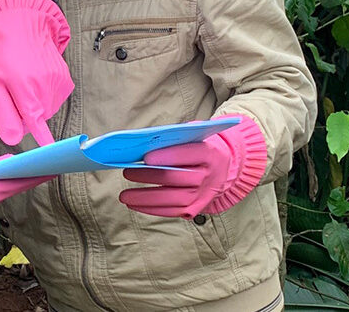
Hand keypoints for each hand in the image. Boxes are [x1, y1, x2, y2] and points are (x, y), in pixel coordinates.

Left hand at [0, 0, 72, 145]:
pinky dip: (45, 96)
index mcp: (26, 93)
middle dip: (22, 116)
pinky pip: (55, 100)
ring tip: (23, 85)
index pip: (36, 127)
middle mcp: (46, 90)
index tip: (49, 154)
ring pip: (46, 111)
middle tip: (10, 98)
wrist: (23, 29)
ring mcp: (59, 85)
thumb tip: (14, 139)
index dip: (42, 143)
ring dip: (34, 106)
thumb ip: (3, 115)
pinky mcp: (66, 81)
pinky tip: (36, 82)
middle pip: (36, 120)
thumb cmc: (4, 59)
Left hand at [119, 115, 266, 219]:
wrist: (222, 168)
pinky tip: (135, 205)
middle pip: (178, 177)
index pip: (190, 153)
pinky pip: (173, 212)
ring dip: (147, 198)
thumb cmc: (197, 147)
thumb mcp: (191, 136)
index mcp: (210, 152)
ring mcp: (204, 195)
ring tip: (125, 196)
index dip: (168, 155)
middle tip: (127, 172)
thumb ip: (172, 139)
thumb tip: (141, 145)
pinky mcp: (196, 208)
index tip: (146, 157)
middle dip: (150, 176)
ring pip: (174, 199)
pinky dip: (151, 209)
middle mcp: (209, 175)